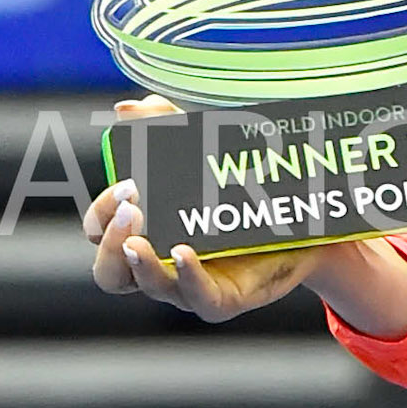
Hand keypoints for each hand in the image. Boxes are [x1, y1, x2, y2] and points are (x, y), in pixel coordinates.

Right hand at [85, 94, 334, 322]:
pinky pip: (198, 297)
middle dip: (110, 242)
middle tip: (132, 207)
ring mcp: (190, 284)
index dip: (102, 214)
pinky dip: (187, 277)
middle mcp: (161, 263)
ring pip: (149, 285)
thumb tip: (126, 109)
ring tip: (141, 236)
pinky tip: (182, 252)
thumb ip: (168, 128)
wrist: (305, 219)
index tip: (127, 184)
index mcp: (146, 231)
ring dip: (139, 262)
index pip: (100, 232)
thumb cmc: (244, 191)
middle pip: (110, 271)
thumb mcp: (205, 155)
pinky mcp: (225, 297)